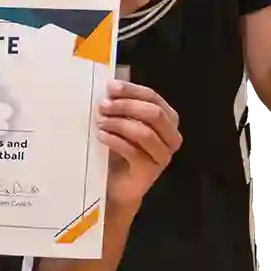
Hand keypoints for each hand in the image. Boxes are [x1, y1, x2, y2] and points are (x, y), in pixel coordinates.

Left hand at [98, 80, 181, 211]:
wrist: (116, 185)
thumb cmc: (119, 149)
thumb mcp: (121, 122)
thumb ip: (121, 104)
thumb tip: (111, 84)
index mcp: (167, 119)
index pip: (153, 97)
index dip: (131, 90)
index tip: (110, 87)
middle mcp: (171, 137)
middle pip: (153, 114)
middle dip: (126, 106)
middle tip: (103, 106)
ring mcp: (163, 156)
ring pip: (145, 132)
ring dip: (119, 123)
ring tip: (99, 121)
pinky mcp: (150, 171)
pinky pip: (133, 151)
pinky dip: (115, 140)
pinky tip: (101, 136)